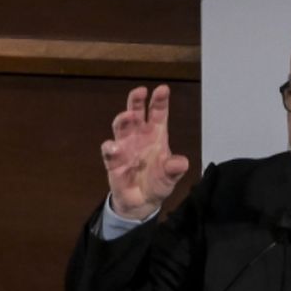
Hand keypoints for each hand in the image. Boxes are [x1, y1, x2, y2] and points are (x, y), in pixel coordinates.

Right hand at [101, 85, 188, 219]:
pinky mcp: (113, 162)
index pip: (158, 113)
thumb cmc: (158, 182)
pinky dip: (110, 148)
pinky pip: (109, 152)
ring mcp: (125, 147)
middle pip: (136, 113)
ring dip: (124, 120)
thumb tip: (181, 163)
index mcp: (156, 135)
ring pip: (121, 127)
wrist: (143, 202)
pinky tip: (114, 147)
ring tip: (129, 115)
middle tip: (140, 91)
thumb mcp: (171, 176)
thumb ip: (175, 169)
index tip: (162, 89)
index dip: (159, 101)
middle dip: (137, 102)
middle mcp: (139, 136)